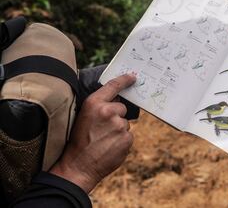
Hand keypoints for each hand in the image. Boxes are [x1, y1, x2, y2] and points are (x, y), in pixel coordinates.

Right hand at [50, 74, 135, 192]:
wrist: (78, 166)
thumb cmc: (79, 140)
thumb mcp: (84, 116)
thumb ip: (99, 106)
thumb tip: (116, 100)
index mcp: (94, 103)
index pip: (113, 86)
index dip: (125, 80)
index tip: (133, 76)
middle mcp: (108, 111)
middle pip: (121, 108)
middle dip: (115, 116)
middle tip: (101, 129)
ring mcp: (119, 125)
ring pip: (124, 123)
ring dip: (118, 130)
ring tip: (103, 140)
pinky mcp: (126, 138)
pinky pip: (128, 136)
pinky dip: (121, 141)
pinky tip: (109, 147)